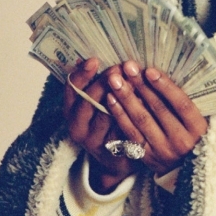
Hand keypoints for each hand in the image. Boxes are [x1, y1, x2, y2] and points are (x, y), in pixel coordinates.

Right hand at [64, 58, 139, 192]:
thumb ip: (97, 83)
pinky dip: (132, 118)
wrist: (117, 159)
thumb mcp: (97, 103)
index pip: (72, 90)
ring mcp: (94, 142)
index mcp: (71, 111)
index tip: (94, 60)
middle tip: (118, 69)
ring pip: (105, 117)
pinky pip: (122, 133)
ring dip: (121, 99)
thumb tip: (95, 57)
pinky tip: (145, 105)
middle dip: (103, 83)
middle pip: (87, 103)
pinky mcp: (111, 153)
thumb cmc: (108, 122)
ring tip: (133, 82)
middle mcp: (78, 127)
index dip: (82, 74)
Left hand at [105, 60, 207, 176]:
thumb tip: (154, 75)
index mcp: (198, 129)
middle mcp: (182, 141)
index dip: (165, 87)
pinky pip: (130, 133)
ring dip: (126, 98)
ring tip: (114, 80)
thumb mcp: (195, 120)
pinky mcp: (147, 157)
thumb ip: (180, 102)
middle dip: (141, 86)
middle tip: (127, 68)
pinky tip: (111, 100)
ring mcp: (163, 150)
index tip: (149, 70)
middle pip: (158, 109)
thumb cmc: (191, 136)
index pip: (181, 104)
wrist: (188, 170)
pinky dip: (120, 115)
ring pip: (142, 121)